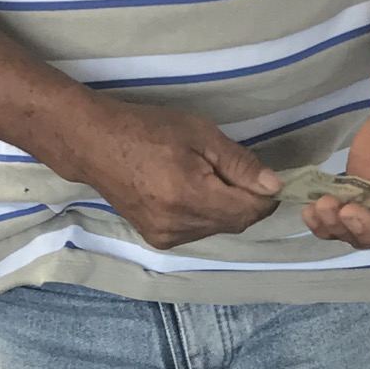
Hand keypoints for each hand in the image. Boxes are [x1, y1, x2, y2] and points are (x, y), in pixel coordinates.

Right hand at [48, 96, 281, 248]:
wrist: (95, 145)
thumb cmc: (148, 129)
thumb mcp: (200, 134)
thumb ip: (239, 163)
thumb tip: (274, 186)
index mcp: (190, 197)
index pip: (249, 211)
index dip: (265, 195)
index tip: (265, 176)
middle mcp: (179, 226)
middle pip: (236, 222)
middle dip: (244, 200)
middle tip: (230, 168)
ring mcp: (166, 237)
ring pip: (217, 228)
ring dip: (224, 207)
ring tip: (203, 176)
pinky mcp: (157, 240)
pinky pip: (197, 231)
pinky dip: (204, 214)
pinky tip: (187, 190)